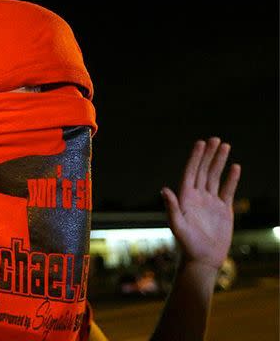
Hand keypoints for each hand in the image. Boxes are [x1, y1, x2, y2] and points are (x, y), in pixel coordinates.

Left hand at [161, 137, 240, 269]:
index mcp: (185, 198)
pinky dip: (232, 179)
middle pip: (203, 171)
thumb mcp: (177, 226)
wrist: (203, 260)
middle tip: (215, 139)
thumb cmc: (187, 245)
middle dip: (209, 155)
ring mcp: (210, 202)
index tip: (201, 143)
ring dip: (219, 162)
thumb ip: (171, 207)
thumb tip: (164, 189)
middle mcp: (197, 197)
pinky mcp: (223, 210)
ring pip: (215, 177)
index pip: (190, 173)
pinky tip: (235, 167)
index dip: (195, 158)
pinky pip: (228, 190)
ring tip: (225, 146)